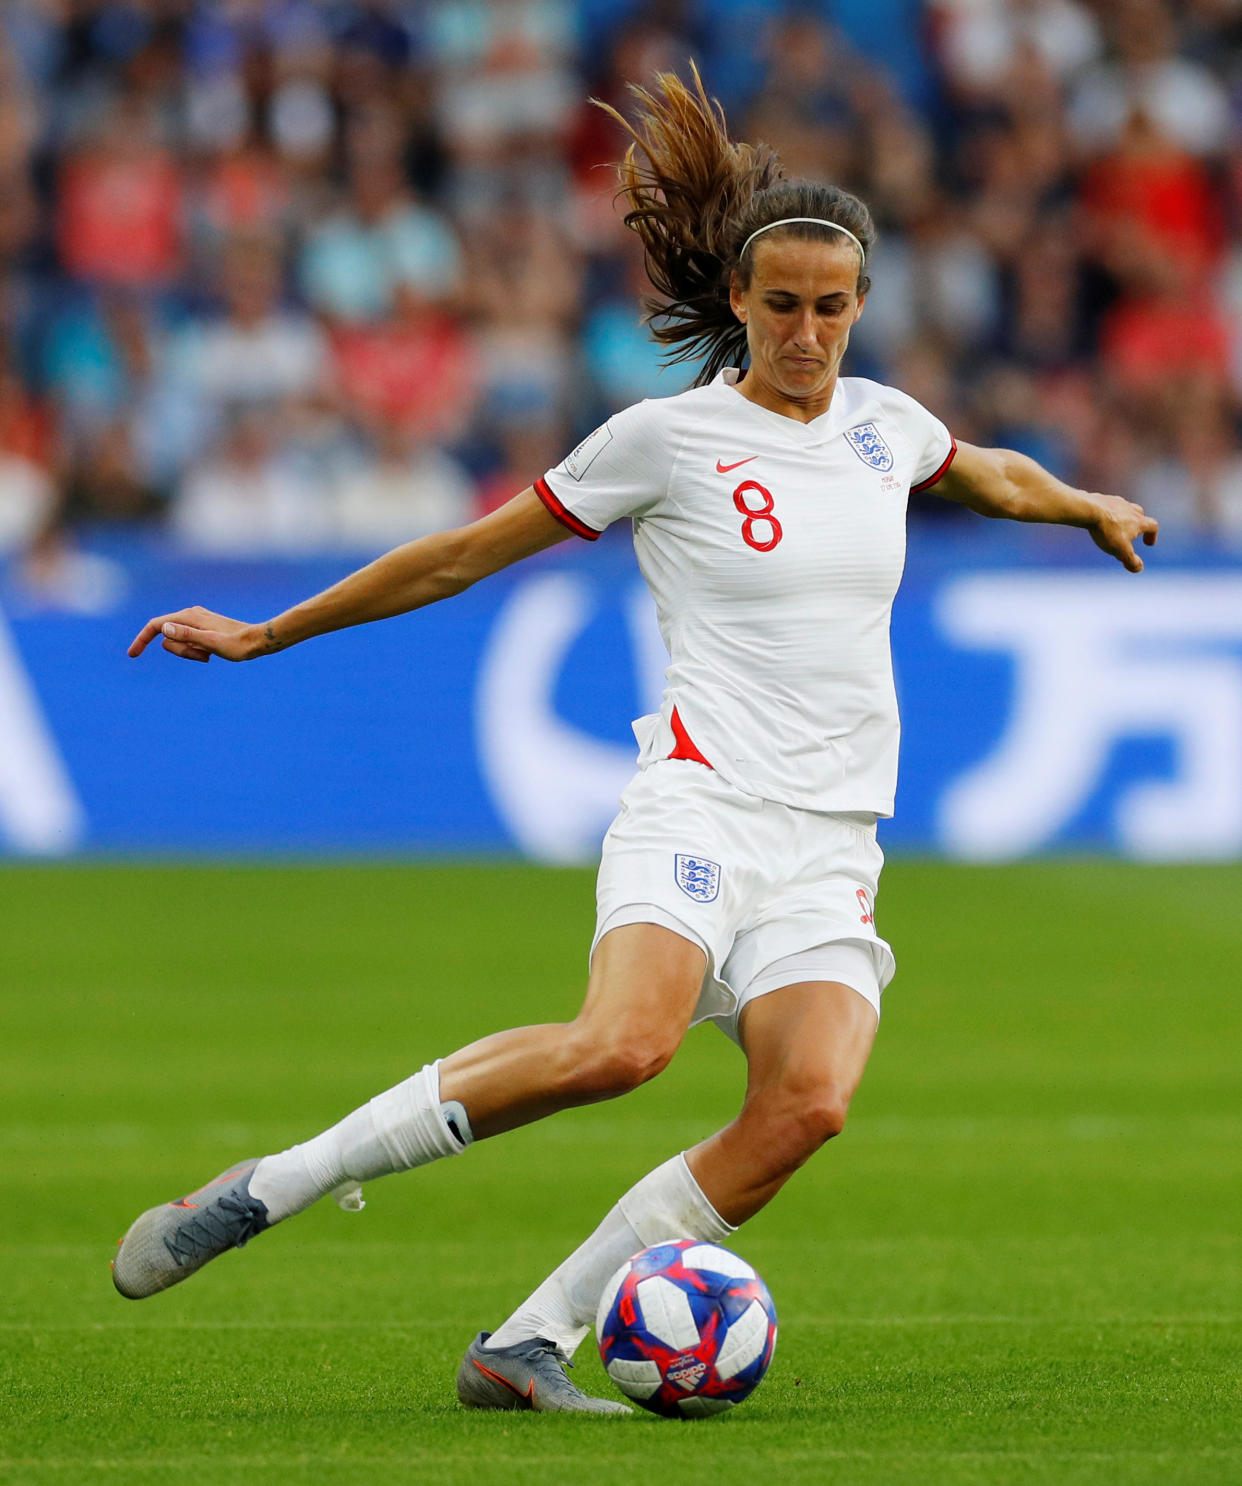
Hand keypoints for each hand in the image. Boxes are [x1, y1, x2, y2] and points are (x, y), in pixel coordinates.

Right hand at [127, 607, 272, 662]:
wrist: (256, 641)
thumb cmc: (235, 644)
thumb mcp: (210, 643)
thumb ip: (187, 635)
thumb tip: (164, 629)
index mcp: (188, 616)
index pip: (156, 626)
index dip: (142, 639)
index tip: (133, 655)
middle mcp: (190, 615)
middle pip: (168, 638)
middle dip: (180, 652)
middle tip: (203, 656)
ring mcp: (196, 621)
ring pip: (178, 642)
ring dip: (190, 653)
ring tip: (209, 655)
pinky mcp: (202, 628)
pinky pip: (189, 643)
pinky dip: (196, 652)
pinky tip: (212, 653)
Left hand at [1086, 494, 1158, 572]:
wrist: (1088, 510)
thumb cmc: (1107, 530)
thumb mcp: (1120, 550)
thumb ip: (1130, 560)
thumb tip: (1138, 568)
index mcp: (1138, 521)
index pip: (1152, 526)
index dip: (1152, 535)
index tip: (1148, 543)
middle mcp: (1130, 509)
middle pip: (1139, 514)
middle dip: (1138, 524)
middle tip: (1131, 534)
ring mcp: (1116, 502)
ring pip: (1123, 508)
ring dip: (1122, 518)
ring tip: (1114, 527)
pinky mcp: (1101, 499)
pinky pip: (1107, 506)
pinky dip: (1107, 513)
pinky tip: (1098, 520)